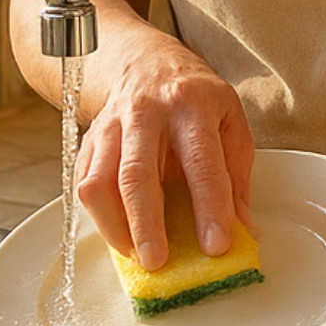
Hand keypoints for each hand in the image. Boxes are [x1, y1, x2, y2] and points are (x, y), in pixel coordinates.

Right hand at [75, 34, 253, 269]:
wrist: (147, 65)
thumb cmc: (197, 99)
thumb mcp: (231, 121)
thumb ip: (236, 174)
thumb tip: (241, 228)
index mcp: (193, 105)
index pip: (202, 161)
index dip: (210, 206)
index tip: (217, 244)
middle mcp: (147, 113)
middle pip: (138, 172)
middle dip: (147, 223)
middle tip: (159, 260)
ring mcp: (112, 126)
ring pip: (100, 181)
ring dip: (115, 226)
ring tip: (136, 254)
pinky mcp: (88, 142)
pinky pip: (83, 184)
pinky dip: (99, 217)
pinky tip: (119, 235)